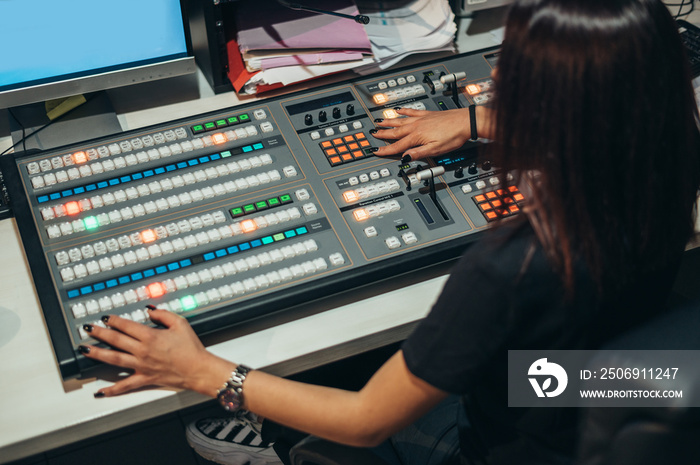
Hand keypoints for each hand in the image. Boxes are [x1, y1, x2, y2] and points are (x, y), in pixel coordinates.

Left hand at [80, 309, 233, 397]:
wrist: (198, 369)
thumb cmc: (191, 348)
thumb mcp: (180, 324)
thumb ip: (163, 314)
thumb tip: (150, 310)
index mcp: (150, 337)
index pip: (126, 326)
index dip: (114, 320)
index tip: (106, 317)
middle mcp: (142, 351)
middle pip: (115, 340)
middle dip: (99, 333)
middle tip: (88, 329)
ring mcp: (141, 366)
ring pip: (114, 359)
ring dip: (97, 354)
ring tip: (84, 350)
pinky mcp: (144, 379)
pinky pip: (125, 385)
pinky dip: (111, 390)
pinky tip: (100, 391)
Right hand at [371, 107, 491, 160]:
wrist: (465, 121)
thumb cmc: (454, 136)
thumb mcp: (436, 149)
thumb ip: (419, 153)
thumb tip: (405, 157)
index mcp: (417, 136)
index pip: (397, 146)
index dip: (386, 149)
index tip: (376, 151)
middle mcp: (416, 126)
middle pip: (395, 131)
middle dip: (383, 133)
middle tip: (372, 134)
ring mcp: (421, 119)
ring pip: (400, 120)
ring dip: (389, 121)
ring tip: (379, 121)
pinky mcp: (427, 114)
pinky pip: (411, 111)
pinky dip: (403, 111)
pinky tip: (398, 110)